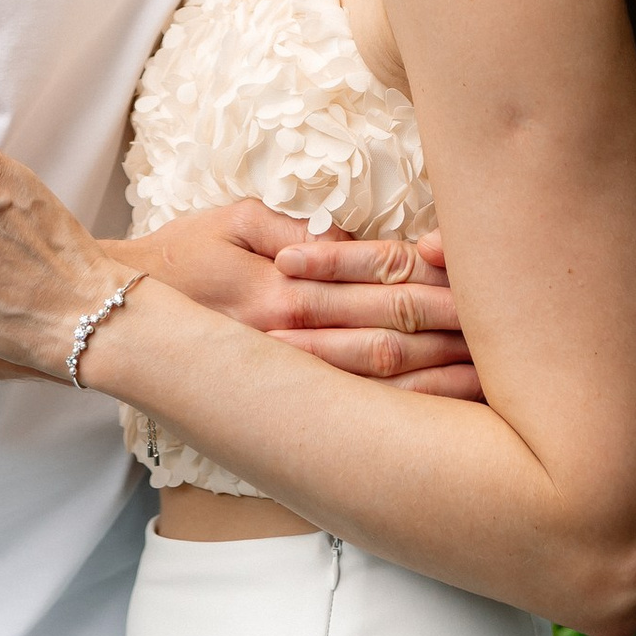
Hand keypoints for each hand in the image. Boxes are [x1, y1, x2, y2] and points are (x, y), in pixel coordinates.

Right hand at [145, 203, 483, 402]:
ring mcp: (293, 376)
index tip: (485, 273)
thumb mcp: (232, 219)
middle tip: (517, 330)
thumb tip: (345, 239)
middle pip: (395, 326)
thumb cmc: (180, 255)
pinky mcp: (288, 401)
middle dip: (456, 327)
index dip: (436, 273)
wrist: (119, 319)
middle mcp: (297, 333)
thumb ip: (294, 228)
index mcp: (290, 281)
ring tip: (497, 379)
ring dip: (440, 375)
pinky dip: (402, 409)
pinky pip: (356, 409)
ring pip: (383, 376)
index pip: (382, 272)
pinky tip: (442, 416)